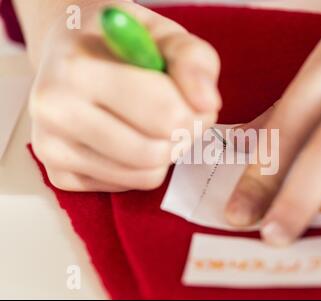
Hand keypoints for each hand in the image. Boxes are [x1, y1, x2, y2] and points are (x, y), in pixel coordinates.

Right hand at [30, 1, 220, 191]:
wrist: (67, 54)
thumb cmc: (119, 44)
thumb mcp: (163, 32)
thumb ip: (194, 61)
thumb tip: (207, 104)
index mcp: (79, 68)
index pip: (164, 115)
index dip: (195, 112)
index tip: (195, 100)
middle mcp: (56, 112)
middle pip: (154, 153)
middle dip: (182, 136)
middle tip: (181, 114)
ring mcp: (52, 149)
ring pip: (144, 175)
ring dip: (165, 152)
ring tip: (156, 123)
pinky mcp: (60, 176)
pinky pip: (128, 186)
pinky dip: (141, 166)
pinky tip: (130, 137)